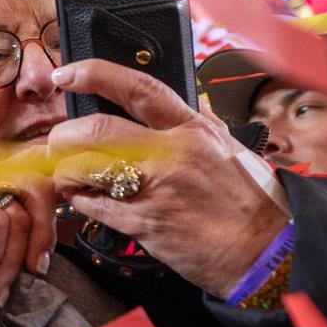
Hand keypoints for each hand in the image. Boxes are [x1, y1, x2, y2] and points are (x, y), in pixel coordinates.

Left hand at [46, 59, 288, 297]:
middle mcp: (170, 155)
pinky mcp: (141, 224)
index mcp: (192, 129)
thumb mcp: (232, 149)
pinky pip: (90, 205)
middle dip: (65, 133)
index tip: (67, 74)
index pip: (137, 88)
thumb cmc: (253, 202)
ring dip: (66, 169)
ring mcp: (154, 190)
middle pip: (96, 129)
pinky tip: (84, 197)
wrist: (267, 253)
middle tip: (59, 138)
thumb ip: (202, 124)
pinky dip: (78, 199)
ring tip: (69, 172)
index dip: (95, 75)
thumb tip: (191, 101)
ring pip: (84, 167)